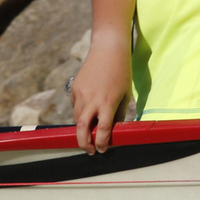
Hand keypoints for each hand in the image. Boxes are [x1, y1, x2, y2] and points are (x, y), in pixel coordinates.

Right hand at [70, 38, 130, 154]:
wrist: (108, 49)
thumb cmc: (121, 72)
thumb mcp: (124, 94)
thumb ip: (118, 113)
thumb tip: (113, 130)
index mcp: (108, 102)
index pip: (103, 129)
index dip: (102, 142)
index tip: (102, 149)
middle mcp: (92, 99)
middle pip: (82, 128)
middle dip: (84, 143)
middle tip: (90, 150)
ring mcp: (81, 93)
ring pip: (77, 118)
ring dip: (82, 128)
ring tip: (90, 131)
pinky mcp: (75, 87)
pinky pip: (75, 105)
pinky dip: (81, 112)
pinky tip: (88, 108)